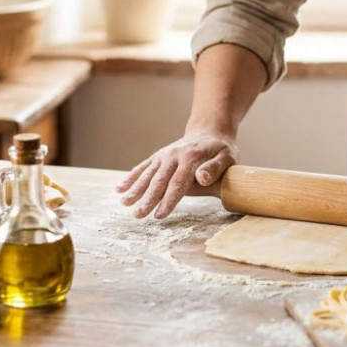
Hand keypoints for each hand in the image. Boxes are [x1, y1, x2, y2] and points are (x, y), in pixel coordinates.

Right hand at [116, 132, 237, 218]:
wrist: (209, 132)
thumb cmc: (221, 149)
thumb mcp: (228, 157)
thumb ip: (215, 167)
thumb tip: (202, 178)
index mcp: (190, 157)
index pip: (178, 182)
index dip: (168, 200)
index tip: (159, 215)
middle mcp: (173, 155)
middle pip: (159, 180)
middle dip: (147, 199)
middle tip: (138, 215)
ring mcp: (163, 155)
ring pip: (147, 174)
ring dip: (135, 189)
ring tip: (124, 203)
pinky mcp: (158, 157)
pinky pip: (142, 167)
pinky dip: (130, 177)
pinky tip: (119, 188)